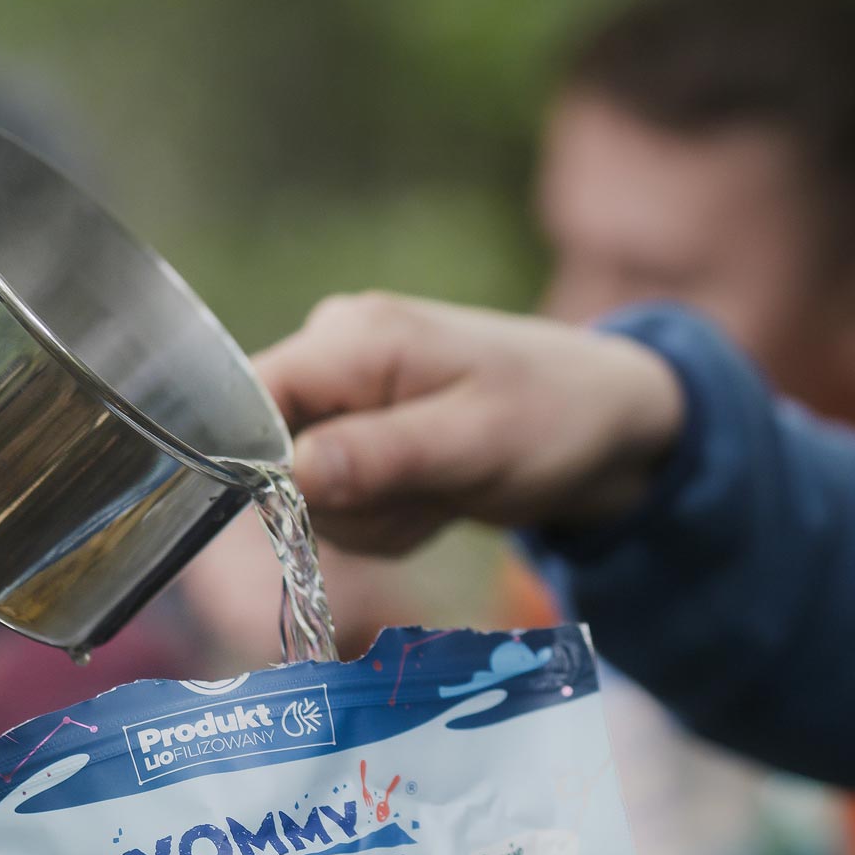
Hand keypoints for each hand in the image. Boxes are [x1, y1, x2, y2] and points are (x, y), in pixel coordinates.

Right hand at [256, 293, 686, 557]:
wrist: (609, 424)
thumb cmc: (556, 418)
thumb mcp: (476, 444)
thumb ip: (383, 456)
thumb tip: (291, 472)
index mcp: (354, 337)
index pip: (245, 400)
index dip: (266, 466)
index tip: (333, 502)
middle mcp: (336, 356)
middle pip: (275, 458)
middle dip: (347, 503)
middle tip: (428, 495)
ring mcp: (348, 397)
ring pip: (308, 493)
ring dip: (376, 517)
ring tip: (445, 491)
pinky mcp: (362, 435)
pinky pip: (340, 501)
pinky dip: (389, 517)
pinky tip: (438, 497)